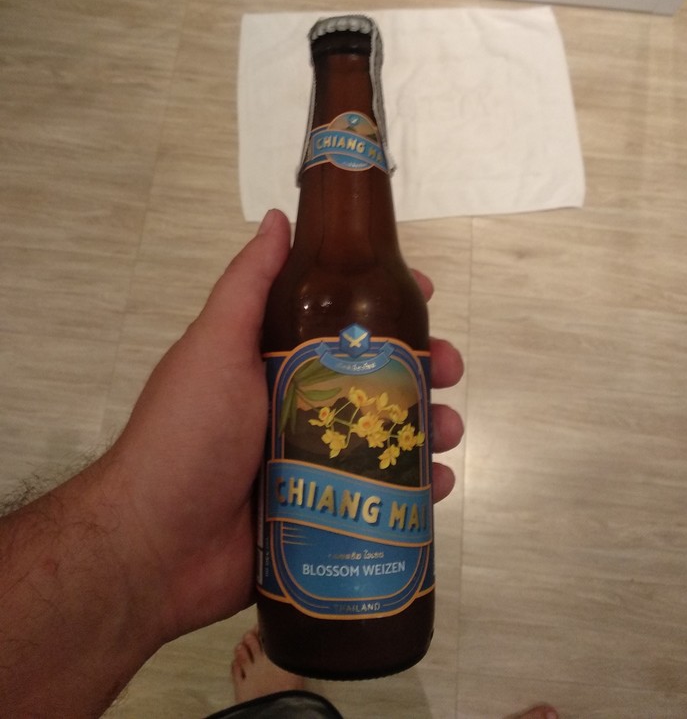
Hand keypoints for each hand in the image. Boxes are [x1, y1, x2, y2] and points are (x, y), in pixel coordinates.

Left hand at [106, 209, 463, 642]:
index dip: (385, 303)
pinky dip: (418, 489)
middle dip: (423, 367)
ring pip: (389, 434)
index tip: (423, 291)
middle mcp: (299, 406)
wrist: (157, 547)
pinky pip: (383, 495)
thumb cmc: (189, 433)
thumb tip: (278, 217)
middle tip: (450, 369)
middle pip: (377, 377)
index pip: (341, 321)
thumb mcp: (215, 346)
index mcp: (275, 362)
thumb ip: (248, 285)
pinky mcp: (326, 512)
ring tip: (450, 433)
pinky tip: (440, 485)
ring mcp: (314, 463)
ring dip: (430, 426)